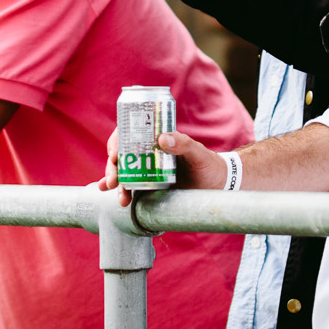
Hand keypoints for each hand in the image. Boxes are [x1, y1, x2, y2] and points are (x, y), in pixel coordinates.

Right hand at [98, 128, 227, 203]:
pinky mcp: (150, 186)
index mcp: (157, 139)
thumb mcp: (198, 153)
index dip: (117, 141)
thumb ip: (183, 144)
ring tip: (115, 191)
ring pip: (124, 172)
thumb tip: (162, 139)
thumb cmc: (209, 164)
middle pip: (122, 154)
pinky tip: (111, 194)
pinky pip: (131, 186)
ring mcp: (148, 170)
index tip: (115, 153)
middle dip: (113, 166)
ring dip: (114, 180)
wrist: (218, 186)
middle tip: (113, 178)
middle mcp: (149, 153)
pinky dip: (120, 190)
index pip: (130, 133)